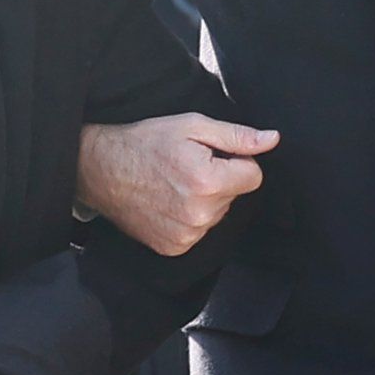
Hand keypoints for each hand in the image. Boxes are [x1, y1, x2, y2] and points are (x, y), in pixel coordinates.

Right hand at [74, 113, 277, 255]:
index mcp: (209, 181)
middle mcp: (201, 214)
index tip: (211, 155)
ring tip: (174, 184)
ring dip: (205, 201)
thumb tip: (272, 140)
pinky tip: (167, 203)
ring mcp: (186, 235)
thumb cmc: (145, 142)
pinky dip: (189, 218)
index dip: (236, 162)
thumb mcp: (192, 126)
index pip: (253, 176)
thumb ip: (236, 136)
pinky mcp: (174, 247)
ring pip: (217, 214)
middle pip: (235, 196)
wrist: (102, 169)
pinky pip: (199, 231)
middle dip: (219, 180)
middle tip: (187, 167)